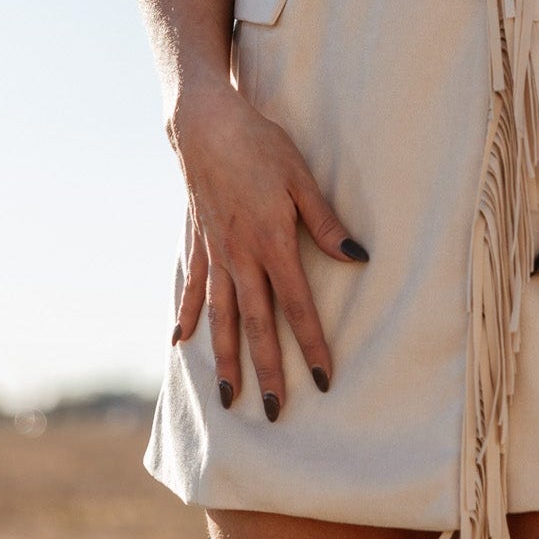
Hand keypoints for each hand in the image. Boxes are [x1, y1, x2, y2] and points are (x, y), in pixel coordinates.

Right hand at [166, 84, 369, 419]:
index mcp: (271, 243)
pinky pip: (193, 288)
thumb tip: (357, 258)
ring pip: (220, 318)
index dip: (311, 345)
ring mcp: (214, 253)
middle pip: (256, 325)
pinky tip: (180, 344)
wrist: (205, 124)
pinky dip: (187, 317)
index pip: (297, 306)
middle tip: (276, 414)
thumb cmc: (259, 145)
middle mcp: (239, 257)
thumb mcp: (300, 177)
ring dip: (225, 359)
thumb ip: (326, 222)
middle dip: (267, 371)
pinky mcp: (197, 241)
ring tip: (229, 398)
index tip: (322, 380)